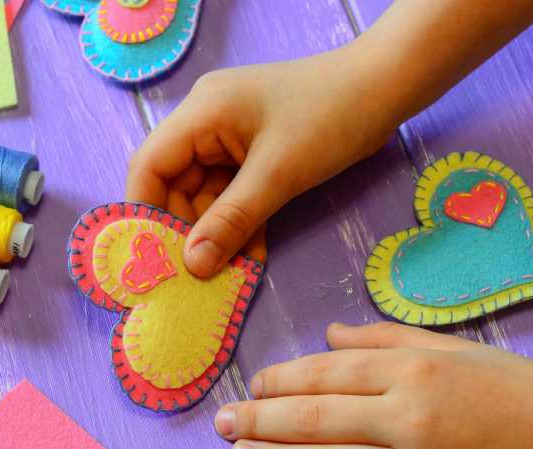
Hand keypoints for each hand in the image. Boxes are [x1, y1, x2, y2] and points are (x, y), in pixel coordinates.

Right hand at [126, 46, 393, 277]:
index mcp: (202, 113)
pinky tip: (251, 255)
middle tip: (199, 276)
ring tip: (230, 273)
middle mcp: (206, 123)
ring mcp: (229, 138)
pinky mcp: (252, 153)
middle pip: (175, 185)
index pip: (149, 166)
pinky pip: (233, 194)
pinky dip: (240, 223)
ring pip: (206, 196)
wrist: (386, 88)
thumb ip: (232, 220)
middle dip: (188, 231)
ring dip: (219, 233)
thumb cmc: (331, 118)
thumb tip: (192, 266)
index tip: (155, 259)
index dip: (146, 213)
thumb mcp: (278, 174)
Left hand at [214, 322, 532, 448]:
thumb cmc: (511, 387)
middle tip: (223, 425)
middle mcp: (413, 418)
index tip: (251, 387)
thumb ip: (382, 340)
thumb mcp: (449, 347)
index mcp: (413, 371)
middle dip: (260, 422)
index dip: (279, 380)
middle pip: (316, 420)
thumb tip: (327, 336)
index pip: (325, 374)